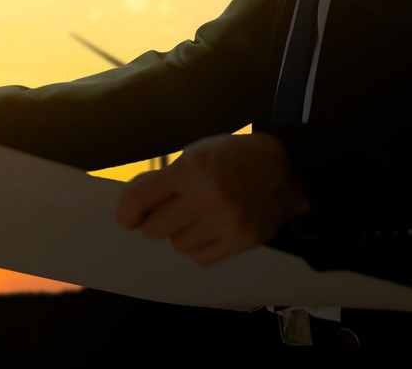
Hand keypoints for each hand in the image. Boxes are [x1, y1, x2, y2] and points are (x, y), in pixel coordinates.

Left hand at [115, 132, 309, 264]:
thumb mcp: (195, 153)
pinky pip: (200, 257)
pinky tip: (212, 229)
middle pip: (154, 229)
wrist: (285, 169)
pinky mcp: (242, 241)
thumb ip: (164, 179)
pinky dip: (200, 247)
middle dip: (156, 221)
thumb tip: (132, 205)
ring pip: (177, 244)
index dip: (126, 211)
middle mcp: (207, 196)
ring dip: (180, 233)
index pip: (139, 199)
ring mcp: (226, 221)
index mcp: (191, 168)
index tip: (127, 218)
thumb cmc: (233, 157)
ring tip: (199, 215)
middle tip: (170, 211)